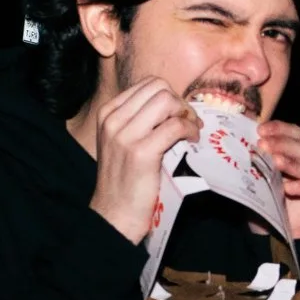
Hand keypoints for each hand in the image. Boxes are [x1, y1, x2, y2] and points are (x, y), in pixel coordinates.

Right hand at [88, 77, 200, 243]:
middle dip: (179, 102)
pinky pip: (175, 126)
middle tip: (188, 122)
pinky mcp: (141, 152)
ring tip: (191, 130)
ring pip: (167, 101)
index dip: (170, 96)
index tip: (179, 114)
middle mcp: (113, 120)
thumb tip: (173, 104)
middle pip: (158, 87)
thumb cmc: (124, 180)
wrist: (114, 214)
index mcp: (107, 113)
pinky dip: (190, 130)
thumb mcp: (120, 142)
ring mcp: (125, 135)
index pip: (147, 85)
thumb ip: (138, 120)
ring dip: (186, 113)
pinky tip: (192, 141)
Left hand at [258, 120, 299, 240]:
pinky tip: (290, 188)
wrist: (284, 251)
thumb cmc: (274, 218)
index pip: (299, 136)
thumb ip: (264, 163)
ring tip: (273, 163)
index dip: (282, 130)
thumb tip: (253, 139)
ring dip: (295, 164)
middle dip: (285, 145)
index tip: (261, 129)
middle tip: (264, 145)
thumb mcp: (265, 185)